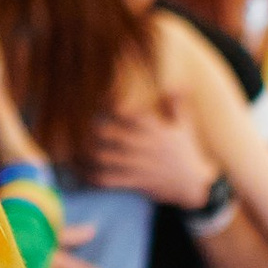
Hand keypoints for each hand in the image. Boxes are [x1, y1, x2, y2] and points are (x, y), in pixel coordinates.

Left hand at [83, 99, 214, 209]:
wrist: (195, 184)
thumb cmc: (187, 151)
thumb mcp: (185, 125)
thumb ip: (177, 103)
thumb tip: (178, 83)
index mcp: (155, 128)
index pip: (128, 112)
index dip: (108, 105)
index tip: (93, 100)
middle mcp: (145, 145)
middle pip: (110, 133)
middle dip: (90, 128)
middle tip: (74, 125)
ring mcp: (139, 165)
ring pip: (105, 157)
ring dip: (85, 153)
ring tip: (72, 147)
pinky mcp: (136, 182)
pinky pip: (109, 180)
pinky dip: (92, 176)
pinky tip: (81, 171)